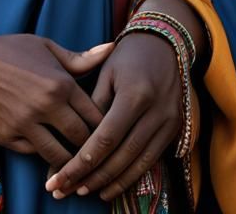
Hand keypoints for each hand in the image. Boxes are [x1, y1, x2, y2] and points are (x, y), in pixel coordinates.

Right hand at [0, 34, 112, 169]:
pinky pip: (34, 154)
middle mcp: (46, 105)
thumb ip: (79, 58)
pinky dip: (42, 154)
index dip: (104, 126)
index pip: (95, 115)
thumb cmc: (8, 50)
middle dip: (90, 146)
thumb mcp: (44, 47)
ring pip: (60, 156)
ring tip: (73, 158)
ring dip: (69, 159)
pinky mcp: (7, 137)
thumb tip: (112, 49)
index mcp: (60, 83)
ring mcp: (25, 124)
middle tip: (93, 149)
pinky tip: (46, 151)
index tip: (106, 130)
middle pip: (82, 139)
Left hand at [44, 32, 182, 201]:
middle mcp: (155, 112)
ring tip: (83, 191)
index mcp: (134, 95)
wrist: (163, 45)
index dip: (83, 161)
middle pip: (121, 156)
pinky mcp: (174, 130)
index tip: (60, 175)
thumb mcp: (105, 73)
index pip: (106, 137)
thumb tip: (70, 139)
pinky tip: (110, 187)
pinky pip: (151, 162)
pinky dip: (130, 178)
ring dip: (110, 182)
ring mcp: (168, 123)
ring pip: (137, 164)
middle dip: (91, 177)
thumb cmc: (127, 56)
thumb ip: (93, 106)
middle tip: (65, 189)